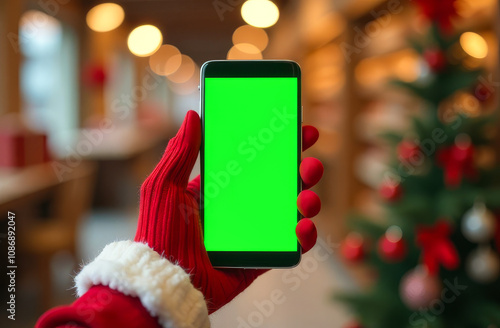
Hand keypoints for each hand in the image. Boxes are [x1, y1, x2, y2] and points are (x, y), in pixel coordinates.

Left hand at [134, 110, 322, 312]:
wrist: (164, 281)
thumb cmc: (160, 233)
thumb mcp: (164, 186)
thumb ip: (180, 151)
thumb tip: (193, 116)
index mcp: (221, 187)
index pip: (257, 160)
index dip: (280, 145)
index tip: (300, 130)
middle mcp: (241, 207)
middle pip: (282, 183)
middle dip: (303, 170)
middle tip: (310, 164)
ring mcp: (254, 232)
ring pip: (292, 211)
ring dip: (308, 201)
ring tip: (306, 199)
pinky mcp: (261, 258)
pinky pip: (291, 245)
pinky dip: (304, 236)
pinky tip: (302, 228)